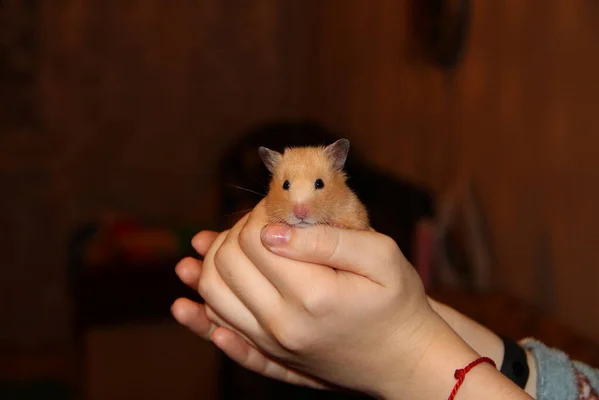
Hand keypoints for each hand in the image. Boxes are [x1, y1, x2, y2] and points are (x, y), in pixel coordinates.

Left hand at [194, 200, 478, 398]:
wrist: (405, 359)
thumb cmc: (398, 302)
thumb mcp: (380, 256)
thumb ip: (325, 239)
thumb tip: (272, 229)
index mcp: (312, 295)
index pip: (255, 240)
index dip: (259, 212)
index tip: (277, 206)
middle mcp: (283, 325)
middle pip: (225, 266)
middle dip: (232, 233)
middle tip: (259, 223)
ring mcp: (272, 346)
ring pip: (214, 299)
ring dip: (207, 266)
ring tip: (217, 245)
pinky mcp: (270, 358)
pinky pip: (221, 336)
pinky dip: (199, 317)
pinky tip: (186, 305)